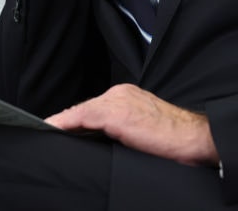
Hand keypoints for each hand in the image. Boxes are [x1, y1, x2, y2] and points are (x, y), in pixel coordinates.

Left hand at [45, 84, 218, 166]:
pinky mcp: (115, 112)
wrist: (194, 138)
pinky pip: (81, 116)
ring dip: (61, 124)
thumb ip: (121, 131)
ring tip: (42, 134)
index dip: (74, 123)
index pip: (93, 109)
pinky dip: (64, 124)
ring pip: (80, 112)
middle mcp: (120, 93)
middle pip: (84, 109)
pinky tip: (50, 130)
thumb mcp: (142, 132)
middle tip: (44, 134)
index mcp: (127, 96)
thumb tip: (99, 145)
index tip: (57, 131)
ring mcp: (117, 100)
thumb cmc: (173, 141)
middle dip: (65, 124)